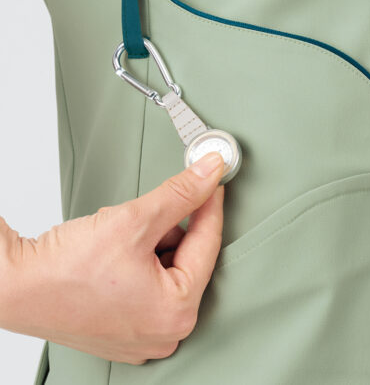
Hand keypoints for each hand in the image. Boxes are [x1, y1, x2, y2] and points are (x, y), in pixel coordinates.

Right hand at [0, 152, 224, 364]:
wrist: (14, 286)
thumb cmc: (65, 269)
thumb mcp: (135, 220)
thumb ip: (181, 194)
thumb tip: (209, 173)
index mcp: (176, 313)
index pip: (208, 244)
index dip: (210, 205)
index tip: (213, 181)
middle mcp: (165, 332)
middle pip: (188, 258)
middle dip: (170, 228)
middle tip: (144, 215)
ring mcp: (145, 333)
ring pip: (168, 268)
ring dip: (152, 243)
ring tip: (118, 242)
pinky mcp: (127, 328)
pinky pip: (150, 284)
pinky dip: (140, 261)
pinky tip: (114, 257)